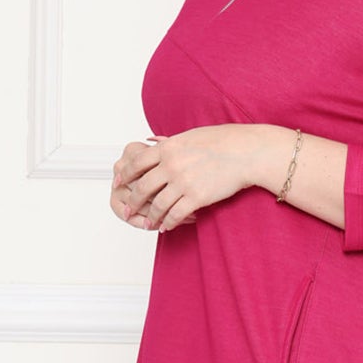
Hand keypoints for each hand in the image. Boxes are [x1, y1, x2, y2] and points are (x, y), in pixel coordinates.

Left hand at [110, 126, 254, 231]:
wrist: (245, 152)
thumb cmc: (221, 141)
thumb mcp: (189, 136)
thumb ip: (169, 142)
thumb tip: (152, 141)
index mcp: (167, 148)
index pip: (136, 163)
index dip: (124, 175)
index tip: (118, 182)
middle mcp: (171, 165)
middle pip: (142, 187)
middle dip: (132, 202)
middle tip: (126, 210)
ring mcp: (183, 182)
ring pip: (157, 205)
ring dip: (151, 217)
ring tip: (148, 224)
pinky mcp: (197, 197)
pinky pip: (176, 214)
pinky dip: (169, 223)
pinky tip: (166, 227)